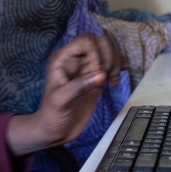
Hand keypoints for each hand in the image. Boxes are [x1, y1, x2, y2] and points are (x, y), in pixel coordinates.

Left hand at [6, 35, 111, 156]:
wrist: (55, 131)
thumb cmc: (52, 115)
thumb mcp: (60, 100)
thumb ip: (79, 86)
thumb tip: (102, 75)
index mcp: (63, 58)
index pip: (86, 41)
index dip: (96, 53)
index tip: (98, 72)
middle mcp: (76, 60)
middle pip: (100, 42)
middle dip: (109, 56)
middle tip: (106, 76)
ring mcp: (88, 69)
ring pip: (109, 51)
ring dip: (116, 63)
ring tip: (111, 81)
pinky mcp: (97, 79)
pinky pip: (112, 65)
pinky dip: (118, 70)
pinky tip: (114, 83)